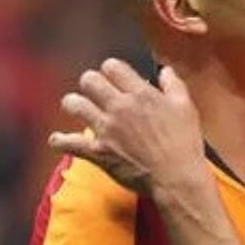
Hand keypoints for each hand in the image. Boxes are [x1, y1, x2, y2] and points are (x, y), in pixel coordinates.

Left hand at [49, 59, 207, 194]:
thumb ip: (173, 85)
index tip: (114, 79)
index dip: (111, 71)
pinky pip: (68, 142)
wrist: (176, 178)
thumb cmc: (184, 143)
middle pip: (89, 80)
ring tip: (77, 108)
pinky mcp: (97, 152)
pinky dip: (60, 140)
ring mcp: (106, 129)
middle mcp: (119, 107)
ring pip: (73, 103)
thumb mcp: (186, 107)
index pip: (112, 66)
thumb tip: (165, 71)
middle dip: (91, 84)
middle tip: (95, 93)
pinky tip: (58, 139)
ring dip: (74, 104)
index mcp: (140, 94)